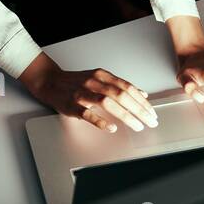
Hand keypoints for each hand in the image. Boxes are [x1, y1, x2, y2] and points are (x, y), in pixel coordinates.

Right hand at [19, 52, 157, 131]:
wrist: (50, 81)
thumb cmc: (76, 82)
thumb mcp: (99, 78)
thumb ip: (119, 85)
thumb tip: (142, 94)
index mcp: (102, 75)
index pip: (127, 87)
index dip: (142, 101)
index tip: (152, 112)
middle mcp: (94, 82)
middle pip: (121, 95)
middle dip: (139, 110)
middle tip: (150, 121)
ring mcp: (82, 93)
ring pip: (108, 103)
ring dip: (126, 116)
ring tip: (137, 126)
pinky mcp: (72, 105)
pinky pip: (87, 113)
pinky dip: (100, 120)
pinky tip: (111, 127)